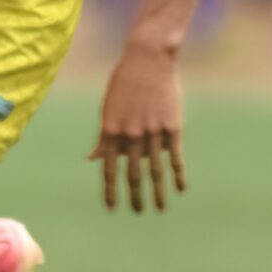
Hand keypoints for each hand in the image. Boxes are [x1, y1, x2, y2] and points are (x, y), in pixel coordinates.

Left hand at [88, 41, 184, 213]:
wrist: (148, 59)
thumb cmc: (123, 83)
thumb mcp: (108, 109)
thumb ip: (103, 137)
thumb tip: (91, 159)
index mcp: (111, 131)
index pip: (109, 170)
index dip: (111, 191)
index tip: (112, 210)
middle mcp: (131, 135)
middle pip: (133, 174)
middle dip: (135, 197)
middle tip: (139, 212)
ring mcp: (153, 132)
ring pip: (155, 170)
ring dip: (157, 192)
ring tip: (159, 209)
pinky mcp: (172, 127)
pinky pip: (175, 157)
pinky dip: (178, 175)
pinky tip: (179, 189)